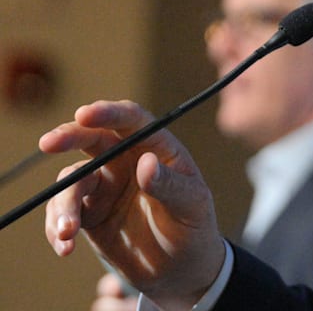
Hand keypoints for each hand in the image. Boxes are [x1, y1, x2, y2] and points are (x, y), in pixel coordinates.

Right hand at [41, 100, 224, 308]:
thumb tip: (145, 164)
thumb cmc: (194, 227)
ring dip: (64, 204)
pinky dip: (57, 228)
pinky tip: (65, 248)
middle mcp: (127, 160)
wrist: (180, 269)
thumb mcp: (192, 206)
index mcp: (157, 148)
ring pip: (72, 180)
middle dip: (68, 135)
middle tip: (49, 143)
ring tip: (69, 232)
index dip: (108, 113)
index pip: (132, 120)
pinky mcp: (88, 212)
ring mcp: (104, 185)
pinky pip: (62, 212)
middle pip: (92, 137)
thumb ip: (170, 186)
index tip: (84, 114)